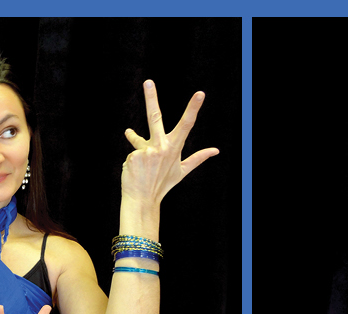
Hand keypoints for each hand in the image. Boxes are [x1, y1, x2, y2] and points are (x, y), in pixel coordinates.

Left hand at [119, 81, 219, 207]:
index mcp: (175, 148)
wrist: (143, 198)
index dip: (193, 108)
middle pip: (155, 117)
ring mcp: (147, 151)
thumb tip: (216, 150)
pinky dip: (133, 160)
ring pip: (139, 141)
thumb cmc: (164, 183)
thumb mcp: (182, 170)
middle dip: (151, 98)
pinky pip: (132, 152)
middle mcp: (162, 147)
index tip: (199, 94)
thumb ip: (197, 158)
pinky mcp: (134, 155)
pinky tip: (136, 171)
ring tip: (143, 166)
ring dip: (136, 143)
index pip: (186, 125)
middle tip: (148, 81)